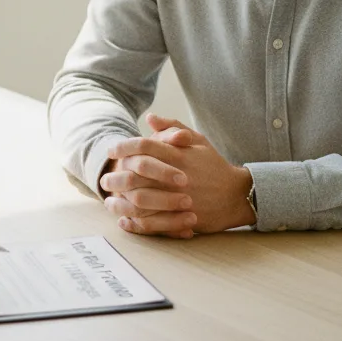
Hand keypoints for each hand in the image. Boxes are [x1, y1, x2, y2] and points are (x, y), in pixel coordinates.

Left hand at [105, 114, 254, 234]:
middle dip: (116, 176)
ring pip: (141, 200)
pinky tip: (123, 220)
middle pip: (137, 174)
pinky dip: (134, 222)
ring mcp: (178, 199)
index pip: (145, 147)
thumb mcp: (198, 140)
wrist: (237, 195)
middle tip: (105, 178)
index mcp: (179, 155)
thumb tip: (150, 118)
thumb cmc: (214, 165)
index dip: (124, 147)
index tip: (112, 150)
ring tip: (108, 200)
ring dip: (120, 201)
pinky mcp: (181, 218)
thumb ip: (173, 127)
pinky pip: (153, 222)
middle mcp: (176, 176)